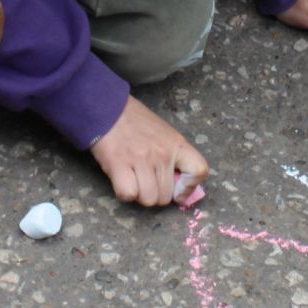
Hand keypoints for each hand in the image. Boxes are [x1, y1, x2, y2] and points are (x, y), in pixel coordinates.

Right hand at [89, 97, 208, 206]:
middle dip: (155, 194)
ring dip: (139, 195)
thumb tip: (179, 189)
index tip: (177, 190)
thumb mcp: (165, 135)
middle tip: (145, 180)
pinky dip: (123, 192)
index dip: (189, 187)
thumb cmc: (137, 123)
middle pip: (166, 196)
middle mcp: (162, 153)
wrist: (109, 108)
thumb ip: (174, 157)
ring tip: (133, 179)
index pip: (199, 171)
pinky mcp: (119, 164)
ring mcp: (141, 159)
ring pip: (148, 199)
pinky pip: (128, 194)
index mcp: (177, 144)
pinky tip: (121, 180)